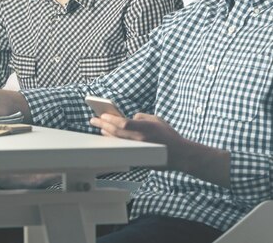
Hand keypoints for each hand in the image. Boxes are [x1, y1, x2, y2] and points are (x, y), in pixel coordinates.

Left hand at [90, 112, 230, 186]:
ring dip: (106, 134)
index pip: (123, 123)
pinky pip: (121, 148)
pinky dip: (114, 142)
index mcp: (145, 128)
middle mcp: (139, 140)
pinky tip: (109, 138)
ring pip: (116, 141)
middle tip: (93, 120)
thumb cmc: (169, 136)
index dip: (110, 119)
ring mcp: (138, 150)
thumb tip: (130, 117)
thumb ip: (142, 117)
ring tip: (99, 128)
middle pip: (116, 132)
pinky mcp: (138, 157)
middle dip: (102, 125)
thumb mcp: (157, 120)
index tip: (101, 115)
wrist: (179, 155)